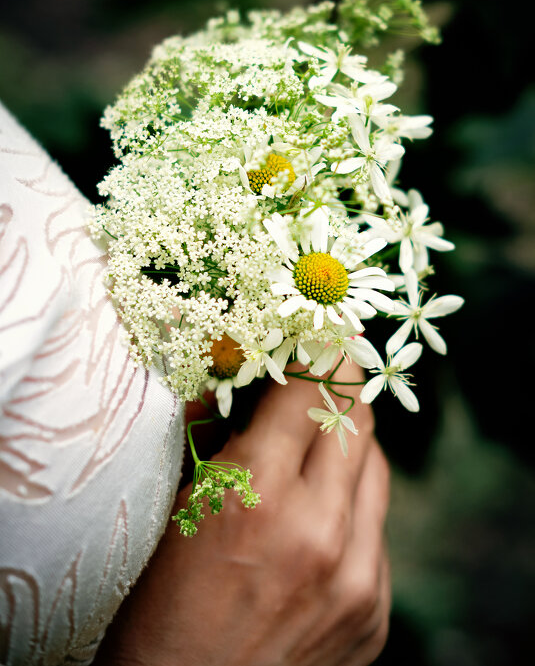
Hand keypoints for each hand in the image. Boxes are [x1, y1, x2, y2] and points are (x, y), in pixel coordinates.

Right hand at [95, 361, 390, 665]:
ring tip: (317, 445)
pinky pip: (376, 527)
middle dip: (337, 386)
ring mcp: (356, 576)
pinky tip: (320, 516)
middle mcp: (320, 532)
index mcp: (256, 496)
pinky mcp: (374, 610)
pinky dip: (353, 506)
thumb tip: (236, 368)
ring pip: (375, 467)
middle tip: (322, 372)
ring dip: (349, 444)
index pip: (309, 388)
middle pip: (355, 417)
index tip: (314, 334)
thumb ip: (212, 430)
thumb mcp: (173, 509)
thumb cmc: (160, 610)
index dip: (314, 351)